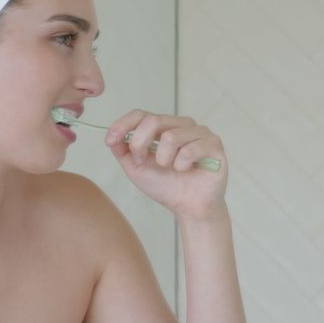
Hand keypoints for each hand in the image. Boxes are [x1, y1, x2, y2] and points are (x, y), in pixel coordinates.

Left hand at [105, 110, 227, 220]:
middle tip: (142, 162)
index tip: (110, 140)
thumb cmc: (167, 187)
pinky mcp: (213, 144)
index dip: (123, 124)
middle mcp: (182, 125)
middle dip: (141, 144)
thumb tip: (112, 137)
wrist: (189, 207)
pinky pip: (189, 150)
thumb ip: (124, 152)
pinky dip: (182, 165)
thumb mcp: (137, 169)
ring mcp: (200, 132)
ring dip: (164, 160)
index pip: (141, 114)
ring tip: (172, 169)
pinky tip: (187, 171)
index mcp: (164, 127)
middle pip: (153, 120)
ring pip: (171, 136)